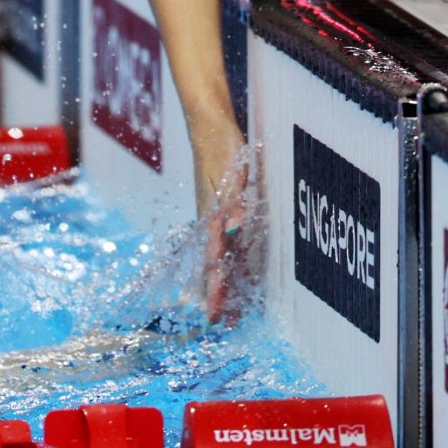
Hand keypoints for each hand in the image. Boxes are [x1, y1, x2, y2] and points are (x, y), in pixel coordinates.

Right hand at [194, 121, 258, 322]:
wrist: (209, 125)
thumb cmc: (221, 148)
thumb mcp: (230, 173)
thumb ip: (231, 203)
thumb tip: (231, 231)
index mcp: (210, 218)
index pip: (213, 262)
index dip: (214, 290)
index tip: (214, 316)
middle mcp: (209, 222)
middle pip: (213, 266)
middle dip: (218, 294)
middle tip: (223, 323)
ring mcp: (214, 216)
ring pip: (219, 257)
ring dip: (224, 282)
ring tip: (229, 308)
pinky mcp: (221, 208)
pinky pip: (226, 242)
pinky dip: (231, 262)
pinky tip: (239, 270)